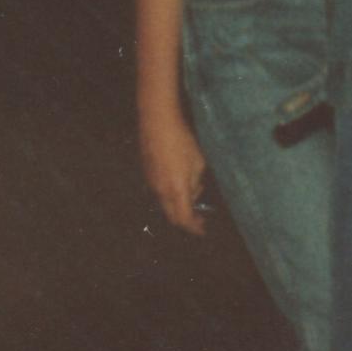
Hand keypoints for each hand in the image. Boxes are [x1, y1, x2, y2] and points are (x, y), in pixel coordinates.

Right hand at [141, 111, 209, 236]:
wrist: (157, 121)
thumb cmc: (180, 139)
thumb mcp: (198, 162)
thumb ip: (196, 183)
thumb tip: (194, 192)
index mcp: (176, 189)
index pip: (184, 220)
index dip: (195, 228)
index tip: (204, 229)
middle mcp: (160, 191)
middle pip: (172, 217)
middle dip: (187, 221)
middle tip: (200, 219)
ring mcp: (151, 183)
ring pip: (165, 204)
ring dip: (179, 206)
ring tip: (194, 191)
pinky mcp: (146, 174)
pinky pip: (159, 192)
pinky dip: (171, 195)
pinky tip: (180, 181)